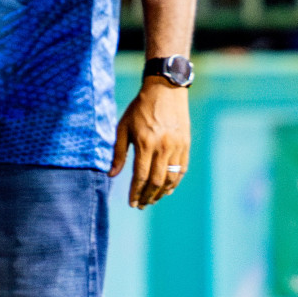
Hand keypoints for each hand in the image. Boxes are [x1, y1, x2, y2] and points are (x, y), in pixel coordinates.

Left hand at [110, 80, 190, 208]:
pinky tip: (167, 189)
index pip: (141, 176)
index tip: (131, 203)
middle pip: (156, 181)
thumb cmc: (139, 108)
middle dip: (148, 196)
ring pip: (171, 178)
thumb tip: (112, 174)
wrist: (165, 91)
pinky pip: (182, 170)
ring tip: (152, 200)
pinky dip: (174, 182)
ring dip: (161, 192)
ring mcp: (177, 147)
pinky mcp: (186, 145)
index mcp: (145, 143)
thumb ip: (118, 152)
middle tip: (141, 205)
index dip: (136, 192)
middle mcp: (163, 147)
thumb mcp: (123, 126)